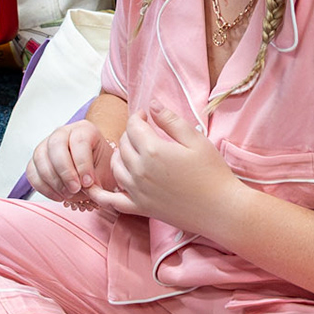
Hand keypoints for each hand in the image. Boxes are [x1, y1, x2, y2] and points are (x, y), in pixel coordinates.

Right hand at [27, 120, 117, 208]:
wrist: (95, 172)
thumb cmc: (102, 168)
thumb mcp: (107, 171)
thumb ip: (97, 177)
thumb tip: (84, 187)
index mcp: (85, 129)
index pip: (79, 141)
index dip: (83, 164)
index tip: (88, 182)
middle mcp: (63, 132)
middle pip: (56, 145)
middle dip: (65, 171)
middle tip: (75, 189)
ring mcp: (46, 144)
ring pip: (40, 157)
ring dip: (53, 180)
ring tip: (68, 195)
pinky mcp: (36, 159)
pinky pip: (32, 171)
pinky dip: (43, 187)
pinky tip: (58, 196)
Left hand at [91, 106, 244, 236]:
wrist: (220, 209)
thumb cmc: (213, 173)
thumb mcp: (196, 140)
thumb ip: (171, 121)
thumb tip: (152, 105)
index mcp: (153, 150)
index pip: (133, 127)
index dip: (138, 117)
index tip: (146, 115)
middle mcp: (139, 170)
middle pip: (123, 145)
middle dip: (130, 134)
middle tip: (143, 132)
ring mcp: (137, 191)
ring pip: (115, 167)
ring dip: (119, 156)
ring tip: (131, 152)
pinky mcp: (139, 208)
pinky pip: (111, 201)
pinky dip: (99, 193)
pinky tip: (92, 187)